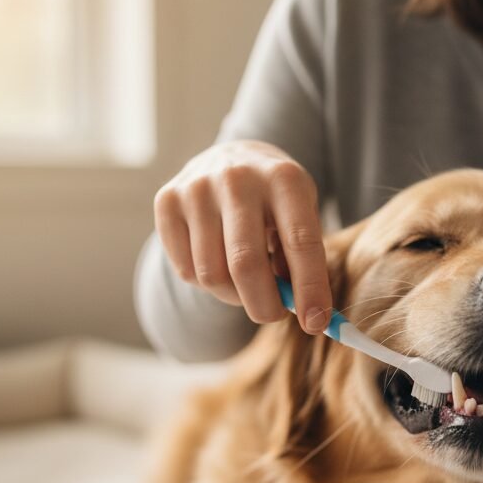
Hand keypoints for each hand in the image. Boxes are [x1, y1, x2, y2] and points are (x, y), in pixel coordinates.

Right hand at [153, 140, 331, 332]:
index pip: (300, 242)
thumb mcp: (303, 214)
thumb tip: (302, 311)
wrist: (233, 158)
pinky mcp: (166, 201)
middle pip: (246, 264)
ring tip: (248, 284)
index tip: (315, 324)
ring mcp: (197, 188)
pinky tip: (220, 262)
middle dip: (264, 305)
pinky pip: (186, 270)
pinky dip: (207, 283)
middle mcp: (237, 178)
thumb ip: (303, 258)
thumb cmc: (278, 199)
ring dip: (234, 296)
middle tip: (274, 315)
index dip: (309, 288)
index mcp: (284, 178)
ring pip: (212, 274)